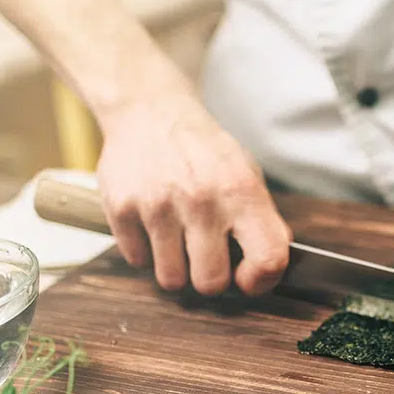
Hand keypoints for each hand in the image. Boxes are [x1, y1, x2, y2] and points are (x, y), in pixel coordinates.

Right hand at [95, 91, 292, 295]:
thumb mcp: (246, 174)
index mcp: (241, 191)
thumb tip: (271, 266)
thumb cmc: (204, 151)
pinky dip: (145, 251)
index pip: (267, 259)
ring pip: (171, 279)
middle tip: (206, 258)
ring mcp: (157, 204)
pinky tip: (153, 225)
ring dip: (176, 268)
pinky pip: (137, 260)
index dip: (260, 280)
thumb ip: (262, 219)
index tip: (247, 277)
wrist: (150, 111)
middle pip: (210, 283)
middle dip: (210, 278)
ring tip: (178, 241)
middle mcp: (201, 199)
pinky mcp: (122, 208)